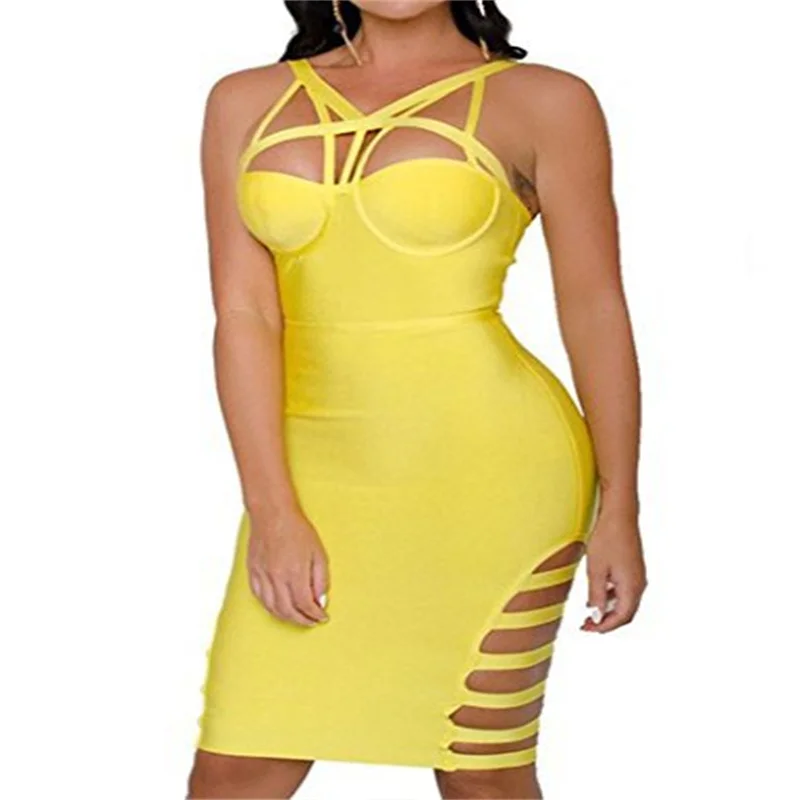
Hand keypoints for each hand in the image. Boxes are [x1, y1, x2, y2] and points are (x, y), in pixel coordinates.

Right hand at [246, 504, 329, 626]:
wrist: (272, 514)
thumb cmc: (297, 530)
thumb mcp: (318, 552)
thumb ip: (320, 579)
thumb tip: (320, 600)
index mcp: (295, 572)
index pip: (305, 604)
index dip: (315, 615)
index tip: (322, 617)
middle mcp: (277, 577)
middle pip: (288, 611)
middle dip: (302, 621)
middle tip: (312, 622)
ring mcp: (262, 576)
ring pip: (272, 608)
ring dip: (286, 618)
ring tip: (297, 618)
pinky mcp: (252, 572)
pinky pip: (259, 598)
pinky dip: (270, 608)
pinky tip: (278, 608)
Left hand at [581, 507, 645, 632]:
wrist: (619, 513)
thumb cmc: (607, 537)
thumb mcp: (596, 569)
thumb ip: (596, 595)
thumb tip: (597, 616)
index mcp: (632, 587)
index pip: (621, 618)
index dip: (604, 627)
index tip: (587, 629)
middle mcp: (639, 583)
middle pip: (626, 613)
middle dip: (607, 622)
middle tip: (587, 625)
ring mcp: (638, 575)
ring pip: (625, 602)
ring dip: (608, 610)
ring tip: (589, 613)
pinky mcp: (633, 567)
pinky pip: (625, 590)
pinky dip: (611, 597)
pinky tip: (597, 594)